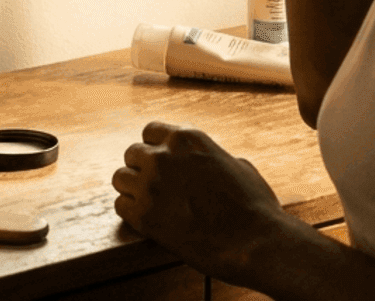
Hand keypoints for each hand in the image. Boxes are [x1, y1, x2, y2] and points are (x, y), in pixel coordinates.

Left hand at [111, 121, 294, 281]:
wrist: (254, 242)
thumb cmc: (254, 206)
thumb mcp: (238, 165)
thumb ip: (212, 157)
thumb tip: (206, 162)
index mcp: (187, 138)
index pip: (150, 131)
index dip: (154, 148)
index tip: (159, 163)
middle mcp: (164, 156)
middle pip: (131, 154)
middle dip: (141, 169)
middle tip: (155, 188)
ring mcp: (151, 185)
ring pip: (120, 178)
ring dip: (132, 189)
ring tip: (149, 204)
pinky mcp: (144, 216)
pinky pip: (120, 206)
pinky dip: (131, 213)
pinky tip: (146, 220)